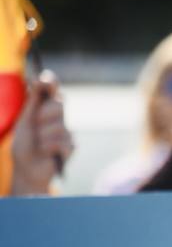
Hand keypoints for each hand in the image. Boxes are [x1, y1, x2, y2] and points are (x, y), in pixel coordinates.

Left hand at [9, 71, 73, 195]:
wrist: (27, 168)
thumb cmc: (25, 144)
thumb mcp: (25, 120)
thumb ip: (32, 102)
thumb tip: (36, 79)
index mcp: (45, 108)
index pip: (53, 91)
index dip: (51, 82)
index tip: (45, 79)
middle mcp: (58, 118)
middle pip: (59, 104)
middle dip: (44, 114)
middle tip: (36, 124)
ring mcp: (66, 132)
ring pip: (60, 126)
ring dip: (44, 136)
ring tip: (39, 144)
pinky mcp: (71, 147)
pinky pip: (63, 142)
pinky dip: (49, 148)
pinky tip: (46, 153)